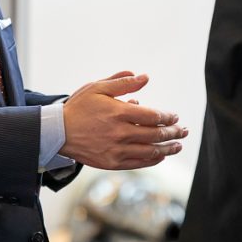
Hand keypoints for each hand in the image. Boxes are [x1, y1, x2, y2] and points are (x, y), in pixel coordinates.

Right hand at [60, 71, 187, 169]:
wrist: (57, 132)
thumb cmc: (79, 107)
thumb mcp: (98, 87)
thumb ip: (123, 82)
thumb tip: (145, 77)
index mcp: (118, 113)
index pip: (152, 116)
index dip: (167, 117)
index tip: (174, 116)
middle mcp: (120, 133)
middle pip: (155, 135)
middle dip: (173, 133)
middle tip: (184, 131)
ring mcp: (116, 150)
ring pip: (149, 152)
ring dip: (167, 149)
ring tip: (178, 146)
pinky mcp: (111, 163)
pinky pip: (138, 163)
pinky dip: (152, 160)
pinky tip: (160, 156)